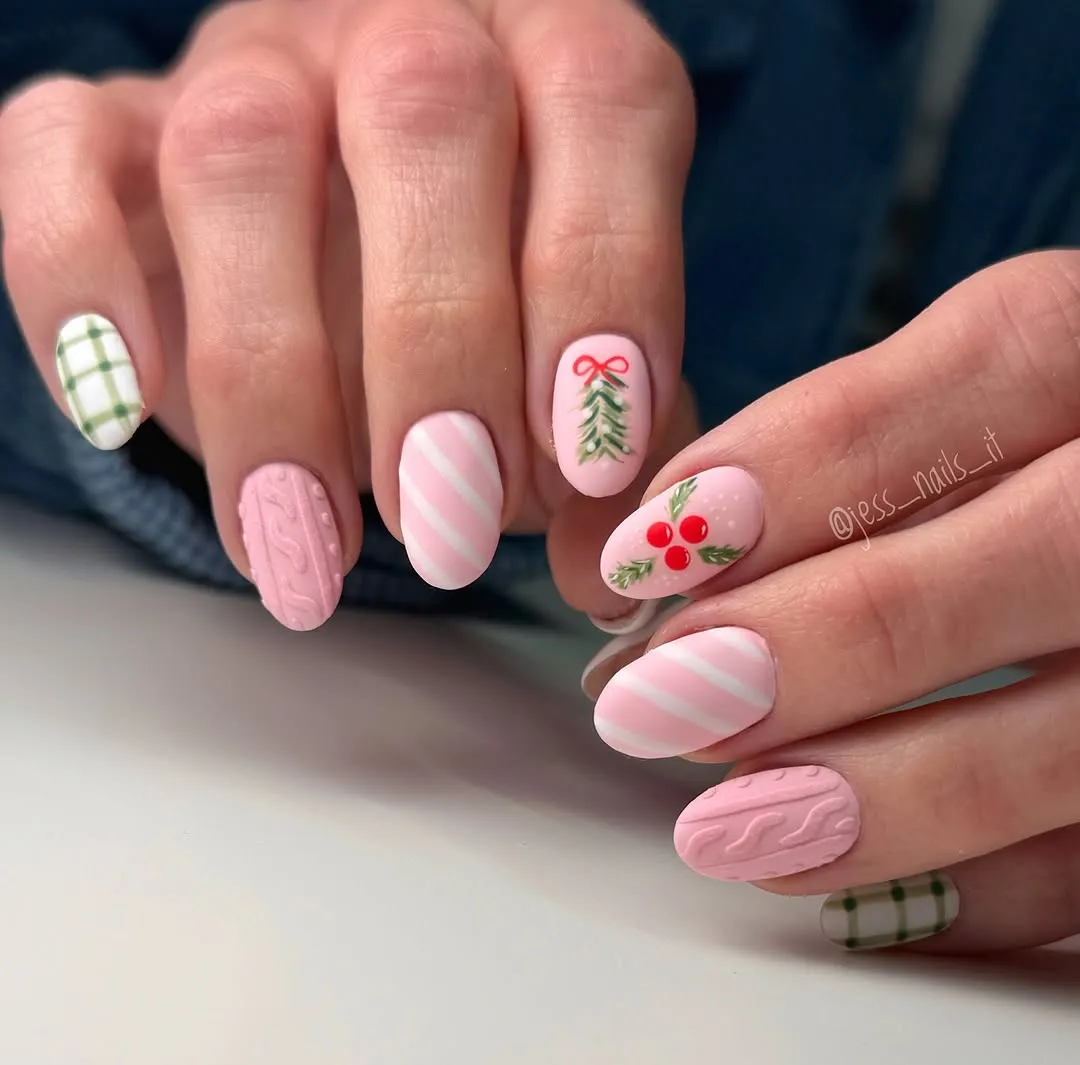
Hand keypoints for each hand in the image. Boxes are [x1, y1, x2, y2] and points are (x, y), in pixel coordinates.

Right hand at [0, 0, 695, 629]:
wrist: (350, 232)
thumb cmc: (500, 304)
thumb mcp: (586, 368)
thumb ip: (618, 452)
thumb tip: (612, 570)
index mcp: (558, 59)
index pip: (601, 106)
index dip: (603, 286)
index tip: (586, 464)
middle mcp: (408, 31)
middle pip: (423, 118)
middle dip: (440, 353)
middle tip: (449, 530)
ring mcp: (253, 66)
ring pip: (239, 159)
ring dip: (275, 378)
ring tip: (308, 543)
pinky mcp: (116, 124)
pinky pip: (59, 161)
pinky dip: (79, 292)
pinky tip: (123, 420)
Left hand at [589, 250, 1079, 952]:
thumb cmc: (1040, 463)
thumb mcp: (974, 412)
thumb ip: (853, 453)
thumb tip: (662, 546)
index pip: (991, 359)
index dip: (799, 461)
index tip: (642, 550)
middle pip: (1041, 549)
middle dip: (823, 636)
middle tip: (650, 699)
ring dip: (882, 790)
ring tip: (721, 821)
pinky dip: (983, 891)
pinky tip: (847, 894)